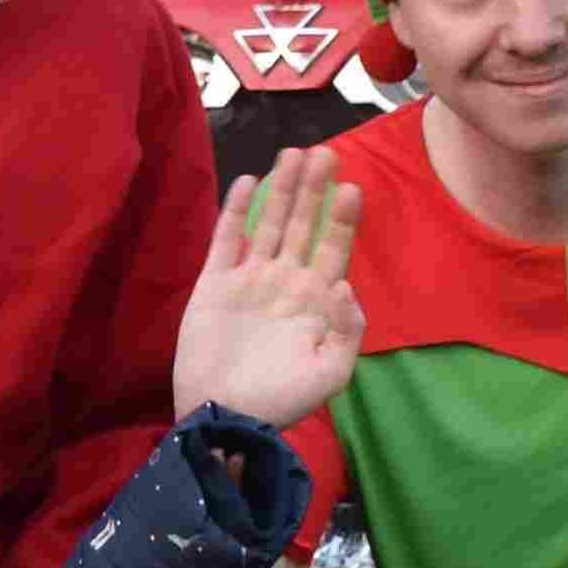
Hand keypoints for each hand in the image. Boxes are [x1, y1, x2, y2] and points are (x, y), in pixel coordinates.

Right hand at [171, 147, 366, 427]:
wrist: (224, 415)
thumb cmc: (280, 400)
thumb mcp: (331, 373)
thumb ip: (349, 330)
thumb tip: (345, 285)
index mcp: (315, 301)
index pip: (333, 249)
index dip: (343, 219)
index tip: (352, 188)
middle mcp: (284, 282)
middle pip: (303, 225)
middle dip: (315, 190)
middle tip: (326, 152)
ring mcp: (249, 280)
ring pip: (268, 224)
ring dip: (282, 190)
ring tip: (294, 154)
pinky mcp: (215, 283)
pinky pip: (226, 239)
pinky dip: (237, 211)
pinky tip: (249, 181)